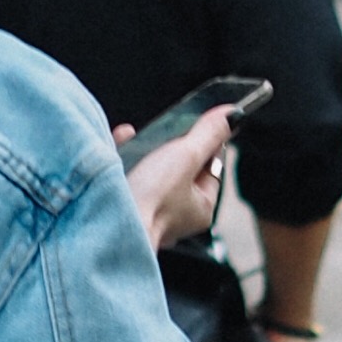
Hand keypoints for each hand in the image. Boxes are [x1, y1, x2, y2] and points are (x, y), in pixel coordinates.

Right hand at [118, 109, 234, 254]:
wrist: (109, 226)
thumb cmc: (152, 202)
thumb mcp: (187, 156)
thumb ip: (209, 133)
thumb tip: (232, 115)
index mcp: (201, 210)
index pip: (211, 168)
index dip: (205, 143)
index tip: (198, 124)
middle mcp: (176, 217)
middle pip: (180, 170)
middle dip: (168, 145)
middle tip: (164, 130)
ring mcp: (148, 215)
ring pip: (151, 173)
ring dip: (143, 150)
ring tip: (136, 135)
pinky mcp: (122, 210)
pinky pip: (127, 178)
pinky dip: (124, 159)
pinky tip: (121, 143)